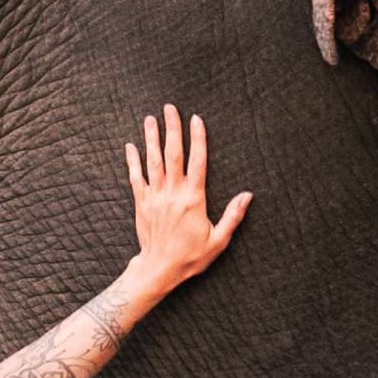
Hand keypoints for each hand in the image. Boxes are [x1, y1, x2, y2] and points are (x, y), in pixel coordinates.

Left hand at [123, 104, 251, 300]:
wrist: (160, 269)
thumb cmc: (191, 257)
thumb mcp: (219, 240)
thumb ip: (233, 216)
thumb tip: (248, 195)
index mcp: (194, 199)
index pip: (197, 161)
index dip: (198, 138)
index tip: (197, 119)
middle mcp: (173, 193)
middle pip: (173, 154)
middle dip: (172, 128)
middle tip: (170, 108)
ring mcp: (155, 196)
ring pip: (153, 161)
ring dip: (151, 138)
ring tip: (150, 118)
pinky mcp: (142, 203)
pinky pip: (136, 177)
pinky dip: (133, 160)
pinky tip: (130, 145)